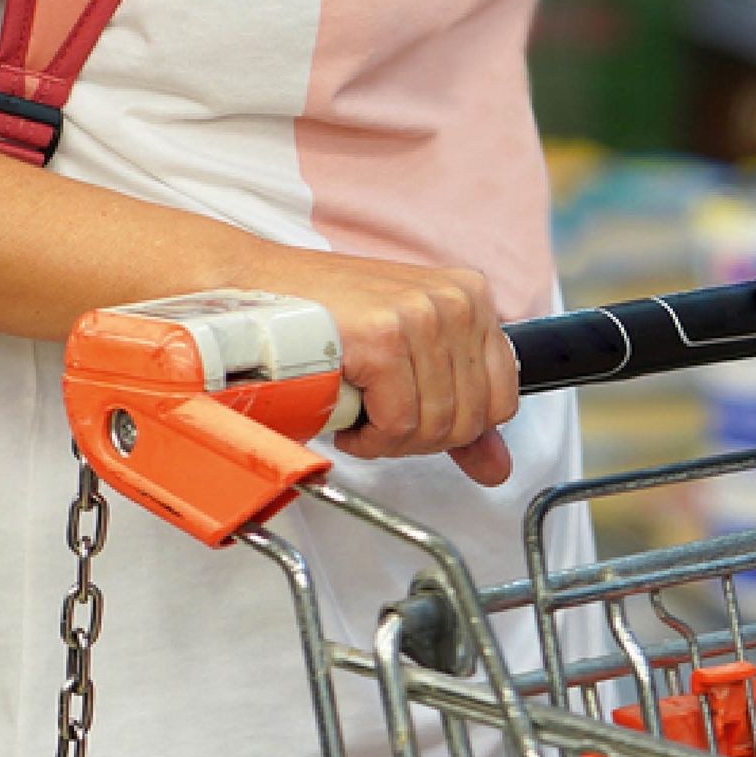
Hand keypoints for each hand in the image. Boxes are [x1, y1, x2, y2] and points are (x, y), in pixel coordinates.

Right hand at [237, 245, 521, 485]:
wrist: (252, 289)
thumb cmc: (324, 320)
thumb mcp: (406, 357)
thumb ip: (457, 408)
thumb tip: (496, 467)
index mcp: (472, 298)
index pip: (503, 399)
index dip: (454, 428)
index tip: (411, 418)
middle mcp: (456, 301)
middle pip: (469, 420)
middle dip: (416, 438)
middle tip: (375, 419)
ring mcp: (422, 315)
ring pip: (434, 427)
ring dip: (386, 439)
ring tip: (357, 411)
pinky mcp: (383, 338)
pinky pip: (396, 425)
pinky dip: (365, 438)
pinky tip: (344, 412)